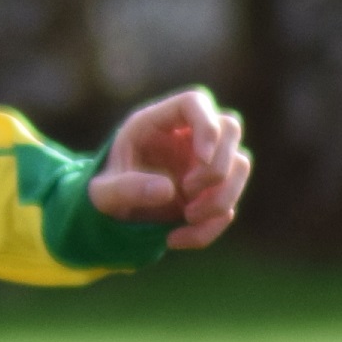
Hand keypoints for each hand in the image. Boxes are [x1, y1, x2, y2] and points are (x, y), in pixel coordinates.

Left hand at [91, 86, 251, 250]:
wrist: (109, 220)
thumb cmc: (102, 195)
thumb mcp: (101, 194)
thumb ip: (126, 189)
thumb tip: (167, 190)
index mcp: (155, 124)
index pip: (194, 102)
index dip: (207, 125)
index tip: (201, 159)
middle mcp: (186, 137)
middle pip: (230, 128)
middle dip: (217, 165)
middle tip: (188, 190)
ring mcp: (204, 162)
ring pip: (240, 164)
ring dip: (222, 196)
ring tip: (186, 217)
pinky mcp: (211, 192)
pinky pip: (229, 204)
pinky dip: (210, 225)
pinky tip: (176, 239)